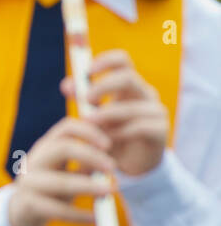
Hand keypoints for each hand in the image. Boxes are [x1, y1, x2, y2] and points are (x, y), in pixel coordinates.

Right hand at [6, 116, 116, 225]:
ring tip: (110, 192)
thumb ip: (87, 164)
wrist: (23, 213)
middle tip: (113, 168)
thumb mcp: (69, 171)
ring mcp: (29, 182)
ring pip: (59, 182)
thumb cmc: (53, 188)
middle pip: (62, 148)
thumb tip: (112, 161)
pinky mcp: (28, 204)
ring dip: (88, 186)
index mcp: (46, 147)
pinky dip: (78, 215)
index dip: (89, 132)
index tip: (109, 144)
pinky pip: (56, 210)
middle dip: (91, 156)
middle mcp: (35, 160)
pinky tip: (94, 218)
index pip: (67, 128)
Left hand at [66, 49, 167, 176]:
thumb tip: (66, 85)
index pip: (122, 61)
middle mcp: (145, 93)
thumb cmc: (108, 134)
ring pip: (131, 106)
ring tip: (88, 124)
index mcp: (128, 85)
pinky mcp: (160, 130)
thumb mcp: (91, 115)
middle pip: (128, 77)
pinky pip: (139, 126)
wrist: (126, 164)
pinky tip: (106, 140)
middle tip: (85, 99)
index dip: (105, 61)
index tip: (86, 72)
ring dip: (106, 115)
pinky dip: (119, 133)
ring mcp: (155, 111)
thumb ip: (81, 98)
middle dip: (103, 86)